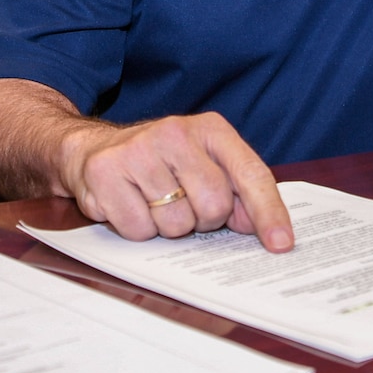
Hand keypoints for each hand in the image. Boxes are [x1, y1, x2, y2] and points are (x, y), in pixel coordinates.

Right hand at [60, 113, 293, 252]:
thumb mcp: (203, 165)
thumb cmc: (158, 162)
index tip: (281, 243)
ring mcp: (139, 150)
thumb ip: (236, 191)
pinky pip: (138, 229)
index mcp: (210, 129)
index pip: (251, 173)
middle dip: (201, 219)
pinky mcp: (106, 171)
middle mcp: (176, 132)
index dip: (268, 212)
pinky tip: (128, 204)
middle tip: (182, 203)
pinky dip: (137, 229)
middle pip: (213, 206)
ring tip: (152, 201)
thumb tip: (260, 228)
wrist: (91, 148)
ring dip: (166, 226)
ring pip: (175, 224)